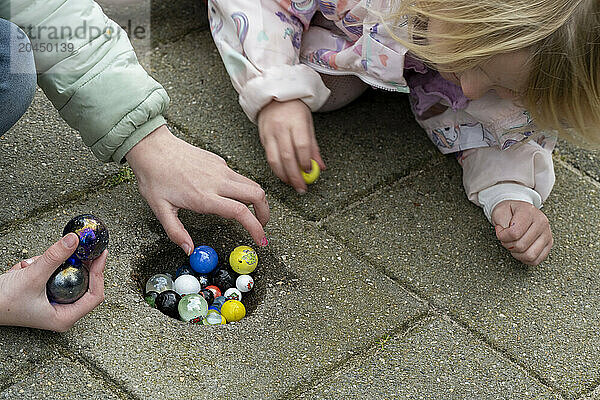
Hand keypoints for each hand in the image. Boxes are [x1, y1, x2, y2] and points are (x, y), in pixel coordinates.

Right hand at [0, 233, 105, 331]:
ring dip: (51, 265)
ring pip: (65, 277)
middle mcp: (61, 313)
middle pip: (83, 284)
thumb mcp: (32, 276)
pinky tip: (24, 269)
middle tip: (79, 248)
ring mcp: (53, 304)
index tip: (100, 255)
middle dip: (75, 265)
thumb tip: (74, 240)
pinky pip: (51, 275)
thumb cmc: (2, 302)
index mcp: (64, 318)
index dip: (99, 273)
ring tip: (31, 266)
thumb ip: (54, 257)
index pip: (95, 295)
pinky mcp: (44, 295)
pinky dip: (40, 267)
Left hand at [126, 125, 269, 253]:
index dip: (256, 228)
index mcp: (204, 197)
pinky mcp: (219, 161)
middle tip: (262, 226)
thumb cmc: (154, 176)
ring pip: (252, 184)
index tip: (260, 240)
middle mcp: (217, 181)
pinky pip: (239, 177)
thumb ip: (176, 232)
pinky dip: (244, 190)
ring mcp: (221, 169)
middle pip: (257, 195)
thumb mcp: (161, 210)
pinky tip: (232, 196)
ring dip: (258, 201)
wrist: (152, 147)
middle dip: (265, 214)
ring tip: (252, 213)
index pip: (240, 213)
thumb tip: (189, 250)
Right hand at [257, 99, 325, 193]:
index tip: (309, 172)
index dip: (305, 162)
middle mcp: (280, 127)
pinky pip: (268, 157)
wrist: (273, 96)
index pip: (301, 145)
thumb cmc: (294, 109)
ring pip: (274, 160)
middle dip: (295, 175)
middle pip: (287, 156)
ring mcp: (269, 133)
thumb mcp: (308, 124)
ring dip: (283, 175)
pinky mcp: (262, 138)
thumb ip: (313, 147)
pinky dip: (276, 169)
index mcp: (295, 121)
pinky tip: (283, 175)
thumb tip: (320, 167)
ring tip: (291, 184)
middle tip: (301, 187)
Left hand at [491, 200, 552, 265]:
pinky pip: (536, 260)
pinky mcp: (548, 244)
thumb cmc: (508, 212)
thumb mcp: (499, 212)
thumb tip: (506, 236)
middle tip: (505, 238)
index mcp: (529, 212)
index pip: (514, 233)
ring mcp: (547, 234)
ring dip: (516, 253)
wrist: (516, 211)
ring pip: (530, 256)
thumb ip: (501, 223)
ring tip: (513, 244)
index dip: (502, 236)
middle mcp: (541, 223)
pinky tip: (520, 250)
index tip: (500, 231)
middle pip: (521, 246)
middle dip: (508, 245)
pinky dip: (524, 258)